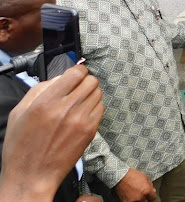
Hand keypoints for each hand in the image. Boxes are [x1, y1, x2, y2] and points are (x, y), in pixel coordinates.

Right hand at [0, 65, 103, 200]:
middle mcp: (67, 108)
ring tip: (77, 104)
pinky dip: (94, 108)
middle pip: (91, 80)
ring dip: (90, 94)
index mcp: (47, 101)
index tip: (74, 75)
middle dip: (84, 82)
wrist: (31, 175)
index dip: (77, 71)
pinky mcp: (90, 131)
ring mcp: (81, 120)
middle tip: (76, 90)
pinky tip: (81, 115)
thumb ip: (39, 90)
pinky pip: (101, 108)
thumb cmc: (22, 146)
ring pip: (98, 93)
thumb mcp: (19, 113)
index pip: (76, 72)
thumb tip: (60, 78)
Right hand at [114, 168, 156, 201]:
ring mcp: (133, 200)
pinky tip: (130, 196)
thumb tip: (152, 190)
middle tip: (142, 193)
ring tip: (136, 194)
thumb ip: (150, 185)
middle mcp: (141, 197)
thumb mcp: (145, 177)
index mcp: (147, 190)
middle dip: (145, 197)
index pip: (153, 197)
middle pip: (146, 201)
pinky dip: (131, 201)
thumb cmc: (133, 175)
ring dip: (138, 200)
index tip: (150, 194)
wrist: (121, 176)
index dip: (151, 195)